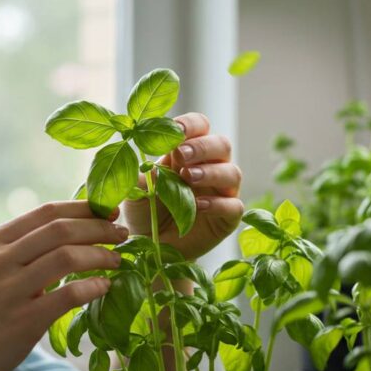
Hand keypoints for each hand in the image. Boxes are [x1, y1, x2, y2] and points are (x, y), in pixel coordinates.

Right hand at [0, 201, 128, 370]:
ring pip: (67, 257)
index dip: (82, 208)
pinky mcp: (23, 320)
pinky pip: (69, 294)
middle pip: (60, 229)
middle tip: (121, 233)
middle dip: (98, 227)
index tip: (107, 210)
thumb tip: (69, 232)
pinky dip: (93, 286)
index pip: (45, 212)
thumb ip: (18, 250)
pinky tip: (104, 287)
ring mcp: (9, 290)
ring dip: (101, 255)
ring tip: (116, 260)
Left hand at [120, 112, 243, 261]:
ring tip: (188, 177)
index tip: (175, 128)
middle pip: (221, 144)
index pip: (200, 127)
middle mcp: (210, 168)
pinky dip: (218, 203)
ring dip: (211, 171)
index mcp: (188, 153)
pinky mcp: (227, 218)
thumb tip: (149, 165)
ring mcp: (221, 192)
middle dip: (202, 146)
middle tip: (182, 154)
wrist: (149, 246)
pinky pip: (234, 206)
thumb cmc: (145, 211)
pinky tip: (199, 205)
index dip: (191, 124)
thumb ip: (144, 176)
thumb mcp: (137, 191)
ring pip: (233, 172)